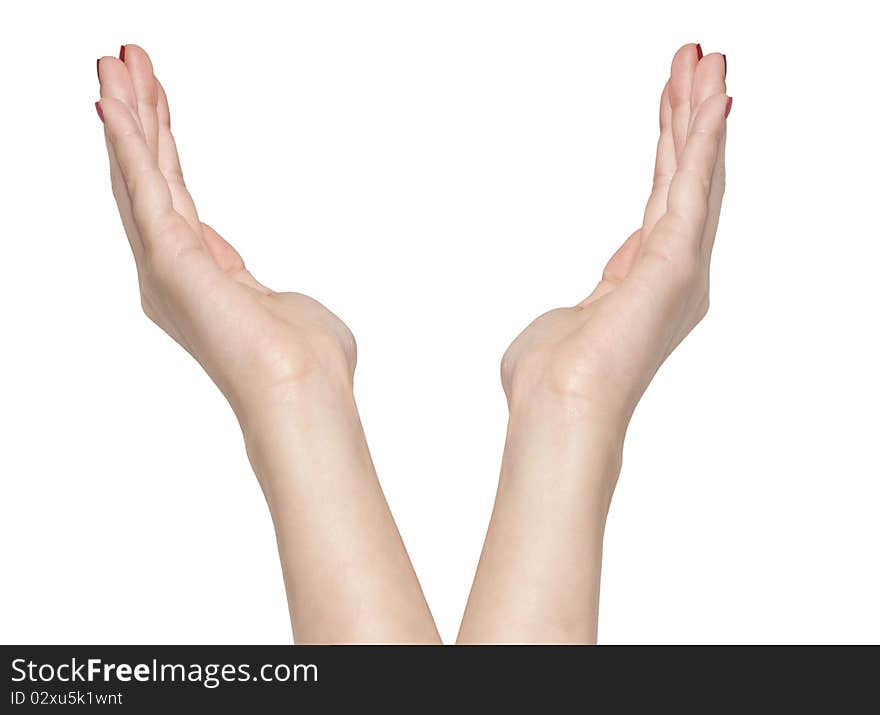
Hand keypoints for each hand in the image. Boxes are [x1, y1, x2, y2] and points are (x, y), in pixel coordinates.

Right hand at [96, 46, 438, 642]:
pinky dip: (127, 144)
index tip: (155, 105)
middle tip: (125, 62)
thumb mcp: (289, 311)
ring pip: (143, 175)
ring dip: (128, 115)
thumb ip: (269, 294)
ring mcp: (167, 265)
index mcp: (205, 276)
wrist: (304, 388)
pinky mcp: (169, 258)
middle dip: (140, 117)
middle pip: (155, 178)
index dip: (164, 149)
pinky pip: (145, 188)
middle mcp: (175, 269)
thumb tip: (279, 299)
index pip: (178, 198)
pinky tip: (112, 102)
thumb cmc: (309, 360)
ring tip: (115, 61)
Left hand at [501, 44, 728, 433]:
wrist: (557, 408)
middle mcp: (675, 272)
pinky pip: (692, 187)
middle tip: (697, 63)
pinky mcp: (677, 261)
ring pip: (696, 175)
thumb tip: (588, 297)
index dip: (669, 151)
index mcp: (647, 283)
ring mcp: (681, 267)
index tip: (671, 107)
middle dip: (690, 119)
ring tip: (707, 61)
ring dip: (702, 116)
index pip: (661, 201)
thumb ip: (588, 300)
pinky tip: (709, 99)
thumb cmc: (550, 378)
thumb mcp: (568, 324)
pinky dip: (702, 141)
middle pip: (684, 180)